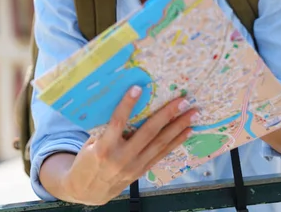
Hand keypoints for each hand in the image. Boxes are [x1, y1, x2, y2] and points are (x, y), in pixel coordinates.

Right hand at [60, 85, 197, 204]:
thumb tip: (125, 104)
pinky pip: (162, 154)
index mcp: (104, 148)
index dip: (127, 105)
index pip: (117, 123)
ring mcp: (135, 166)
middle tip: (182, 100)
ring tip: (192, 114)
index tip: (138, 87)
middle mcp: (122, 158)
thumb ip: (106, 128)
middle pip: (148, 133)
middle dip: (167, 115)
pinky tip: (187, 131)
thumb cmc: (87, 161)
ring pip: (160, 144)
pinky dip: (176, 141)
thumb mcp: (91, 143)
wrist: (88, 191)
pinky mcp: (142, 171)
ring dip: (179, 127)